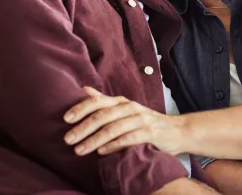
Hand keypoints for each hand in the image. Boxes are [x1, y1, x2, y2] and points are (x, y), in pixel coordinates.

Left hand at [63, 87, 183, 155]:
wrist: (176, 130)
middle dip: (82, 128)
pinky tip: (101, 152)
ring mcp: (139, 119)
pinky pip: (128, 138)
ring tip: (79, 150)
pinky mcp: (149, 132)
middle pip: (101, 115)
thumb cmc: (145, 122)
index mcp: (120, 102)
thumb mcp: (124, 109)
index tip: (65, 119)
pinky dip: (113, 145)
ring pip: (112, 128)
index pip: (97, 101)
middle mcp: (128, 107)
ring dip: (93, 140)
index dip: (80, 108)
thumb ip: (104, 101)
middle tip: (67, 139)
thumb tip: (84, 90)